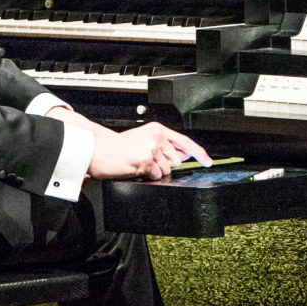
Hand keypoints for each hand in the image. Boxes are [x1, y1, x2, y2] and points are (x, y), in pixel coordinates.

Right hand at [85, 121, 211, 180]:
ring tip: (139, 164)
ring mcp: (151, 149)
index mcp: (157, 129)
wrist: (99, 152)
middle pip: (176, 161)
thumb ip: (164, 145)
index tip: (208, 162)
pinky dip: (147, 176)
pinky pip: (156, 176)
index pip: (185, 141)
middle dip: (165, 165)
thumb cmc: (117, 148)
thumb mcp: (142, 140)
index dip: (199, 153)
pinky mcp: (146, 161)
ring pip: (167, 170)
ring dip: (155, 171)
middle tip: (146, 161)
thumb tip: (185, 154)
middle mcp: (156, 136)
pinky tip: (136, 168)